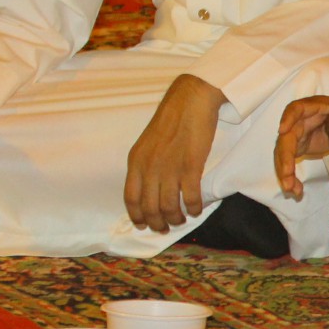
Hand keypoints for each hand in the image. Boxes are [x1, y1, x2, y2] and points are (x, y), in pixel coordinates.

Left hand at [124, 73, 225, 232]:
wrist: (191, 100)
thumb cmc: (172, 119)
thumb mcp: (148, 142)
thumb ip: (146, 164)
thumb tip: (151, 187)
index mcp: (136, 161)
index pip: (131, 198)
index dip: (137, 216)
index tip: (143, 225)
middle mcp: (149, 167)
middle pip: (150, 207)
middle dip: (158, 223)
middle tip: (166, 228)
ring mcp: (170, 167)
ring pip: (170, 206)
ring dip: (176, 218)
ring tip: (182, 220)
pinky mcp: (191, 166)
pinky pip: (191, 196)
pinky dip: (194, 207)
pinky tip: (198, 209)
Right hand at [274, 93, 328, 199]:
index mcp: (308, 108)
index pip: (295, 109)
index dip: (288, 119)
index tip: (283, 131)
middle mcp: (296, 122)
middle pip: (285, 140)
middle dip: (284, 159)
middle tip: (287, 175)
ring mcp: (294, 137)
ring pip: (284, 156)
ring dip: (286, 174)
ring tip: (292, 190)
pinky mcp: (296, 149)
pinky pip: (289, 165)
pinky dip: (292, 179)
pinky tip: (296, 191)